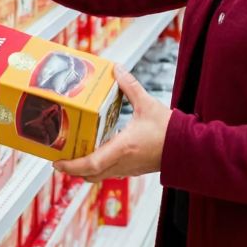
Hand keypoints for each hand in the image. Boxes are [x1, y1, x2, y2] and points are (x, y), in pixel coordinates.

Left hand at [54, 66, 166, 181]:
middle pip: (91, 175)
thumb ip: (130, 86)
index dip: (72, 165)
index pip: (91, 163)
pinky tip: (98, 154)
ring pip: (100, 177)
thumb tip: (117, 70)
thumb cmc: (169, 129)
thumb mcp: (147, 103)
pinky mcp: (134, 170)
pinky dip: (99, 169)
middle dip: (73, 170)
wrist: (189, 147)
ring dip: (86, 170)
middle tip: (62, 159)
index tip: (58, 162)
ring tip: (76, 157)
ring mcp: (129, 169)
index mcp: (123, 147)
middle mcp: (123, 162)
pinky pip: (111, 174)